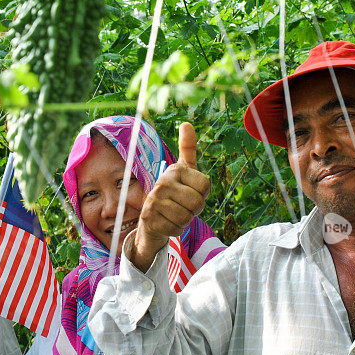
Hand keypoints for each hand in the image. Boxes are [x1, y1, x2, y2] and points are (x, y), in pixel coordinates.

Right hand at [131, 122, 209, 270]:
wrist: (152, 221)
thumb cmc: (173, 196)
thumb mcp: (183, 172)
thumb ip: (187, 148)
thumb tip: (186, 123)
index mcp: (175, 170)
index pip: (205, 185)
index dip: (203, 195)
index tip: (190, 194)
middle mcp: (163, 182)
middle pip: (197, 203)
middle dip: (194, 211)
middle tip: (182, 207)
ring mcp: (154, 200)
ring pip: (187, 217)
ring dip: (184, 221)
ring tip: (174, 215)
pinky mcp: (149, 218)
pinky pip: (176, 229)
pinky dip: (175, 230)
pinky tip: (166, 224)